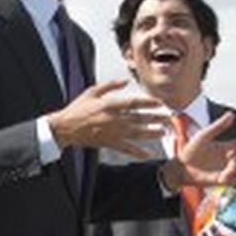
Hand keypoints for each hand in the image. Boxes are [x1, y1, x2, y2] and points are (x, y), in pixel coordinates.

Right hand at [47, 79, 168, 157]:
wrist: (65, 127)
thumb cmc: (78, 108)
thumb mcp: (92, 91)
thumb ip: (110, 85)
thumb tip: (126, 81)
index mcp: (110, 104)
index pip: (134, 102)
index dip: (148, 102)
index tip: (160, 102)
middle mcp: (114, 119)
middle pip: (139, 118)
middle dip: (156, 118)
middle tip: (169, 117)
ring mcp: (112, 132)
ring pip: (137, 133)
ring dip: (152, 133)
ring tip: (164, 132)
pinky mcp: (109, 143)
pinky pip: (127, 148)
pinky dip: (138, 152)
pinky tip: (148, 154)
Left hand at [161, 111, 235, 190]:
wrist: (182, 167)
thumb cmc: (191, 150)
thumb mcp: (205, 135)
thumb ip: (218, 126)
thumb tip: (232, 114)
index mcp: (230, 146)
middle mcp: (232, 158)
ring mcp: (229, 170)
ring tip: (232, 166)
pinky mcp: (224, 181)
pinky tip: (224, 176)